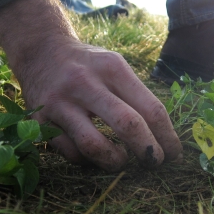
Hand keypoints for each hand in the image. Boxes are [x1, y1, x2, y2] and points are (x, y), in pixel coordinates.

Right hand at [0, 0, 181, 171]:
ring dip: (115, 161)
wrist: (40, 50)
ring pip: (94, 145)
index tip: (174, 153)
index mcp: (113, 68)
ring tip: (122, 161)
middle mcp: (86, 83)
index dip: (168, 137)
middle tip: (156, 163)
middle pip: (128, 125)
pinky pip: (70, 152)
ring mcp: (60, 102)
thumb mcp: (115, 65)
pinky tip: (94, 155)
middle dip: (149, 151)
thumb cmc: (89, 65)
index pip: (151, 108)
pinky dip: (87, 160)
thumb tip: (163, 136)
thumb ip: (136, 95)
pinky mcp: (39, 120)